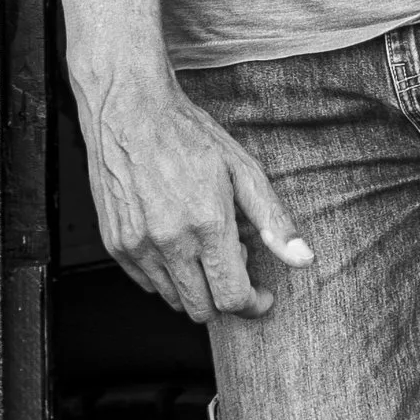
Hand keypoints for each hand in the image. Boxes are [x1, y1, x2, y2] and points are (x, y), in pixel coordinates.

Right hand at [79, 68, 309, 322]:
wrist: (128, 110)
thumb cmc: (190, 136)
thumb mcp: (243, 169)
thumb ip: (274, 220)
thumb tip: (304, 259)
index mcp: (207, 224)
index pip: (233, 297)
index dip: (253, 304)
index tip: (262, 295)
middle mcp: (169, 242)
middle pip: (203, 309)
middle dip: (225, 296)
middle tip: (232, 258)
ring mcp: (137, 246)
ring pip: (173, 301)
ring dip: (195, 286)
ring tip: (202, 245)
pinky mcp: (115, 245)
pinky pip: (146, 284)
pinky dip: (166, 275)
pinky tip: (175, 240)